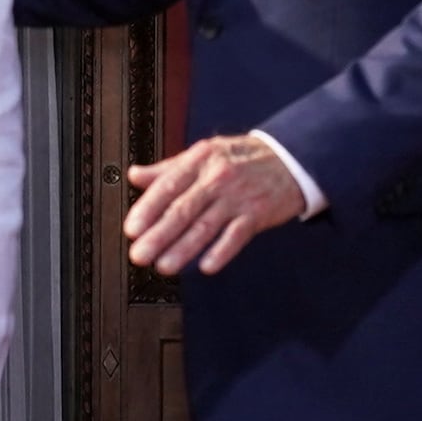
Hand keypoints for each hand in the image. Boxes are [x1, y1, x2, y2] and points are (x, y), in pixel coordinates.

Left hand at [121, 134, 307, 274]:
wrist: (289, 159)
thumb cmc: (241, 158)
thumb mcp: (203, 154)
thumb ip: (168, 169)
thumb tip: (135, 176)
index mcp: (199, 161)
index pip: (167, 186)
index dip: (147, 209)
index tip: (132, 229)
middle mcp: (217, 177)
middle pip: (183, 210)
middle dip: (158, 235)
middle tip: (140, 255)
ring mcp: (238, 197)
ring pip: (206, 226)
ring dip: (183, 249)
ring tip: (164, 266)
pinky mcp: (257, 214)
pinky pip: (236, 236)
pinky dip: (221, 252)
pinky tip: (206, 266)